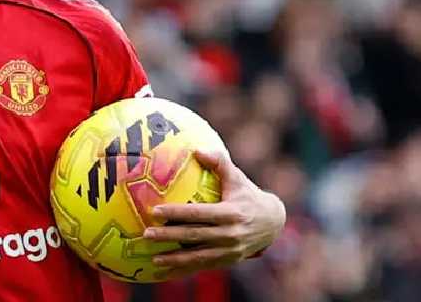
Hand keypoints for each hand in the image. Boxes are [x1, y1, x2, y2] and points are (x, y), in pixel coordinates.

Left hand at [142, 149, 285, 277]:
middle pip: (194, 236)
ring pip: (198, 256)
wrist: (274, 223)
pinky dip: (185, 270)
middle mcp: (231, 234)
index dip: (177, 213)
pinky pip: (203, 266)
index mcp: (231, 213)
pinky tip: (167, 272)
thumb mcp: (237, 178)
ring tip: (153, 259)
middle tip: (147, 234)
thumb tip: (197, 149)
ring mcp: (230, 251)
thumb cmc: (248, 195)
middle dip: (169, 236)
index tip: (156, 212)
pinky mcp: (228, 261)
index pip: (199, 214)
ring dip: (175, 259)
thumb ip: (219, 162)